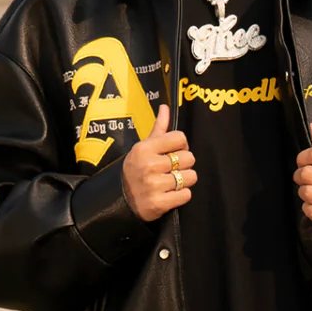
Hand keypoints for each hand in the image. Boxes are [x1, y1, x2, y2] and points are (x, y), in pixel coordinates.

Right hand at [122, 104, 196, 221]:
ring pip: (190, 177)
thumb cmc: (136, 170)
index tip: (175, 151)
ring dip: (185, 180)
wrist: (121, 200)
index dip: (181, 145)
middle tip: (173, 169)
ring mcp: (154, 185)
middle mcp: (149, 165)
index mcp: (145, 148)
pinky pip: (186, 195)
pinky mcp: (159, 203)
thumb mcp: (143, 148)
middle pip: (189, 158)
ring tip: (173, 182)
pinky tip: (171, 194)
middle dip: (184, 164)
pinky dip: (182, 195)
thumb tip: (165, 107)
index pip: (180, 138)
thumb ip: (158, 129)